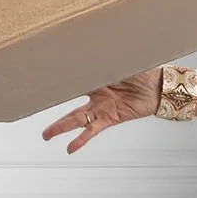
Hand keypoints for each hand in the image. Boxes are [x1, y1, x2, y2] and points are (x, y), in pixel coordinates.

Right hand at [42, 66, 160, 153]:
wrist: (158, 86)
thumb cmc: (141, 70)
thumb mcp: (119, 62)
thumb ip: (103, 62)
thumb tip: (87, 50)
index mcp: (95, 78)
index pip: (72, 82)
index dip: (57, 83)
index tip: (41, 83)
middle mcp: (96, 95)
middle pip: (70, 104)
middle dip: (54, 109)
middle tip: (38, 113)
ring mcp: (102, 108)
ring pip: (76, 119)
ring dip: (61, 128)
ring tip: (47, 135)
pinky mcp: (110, 118)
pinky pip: (93, 130)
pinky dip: (81, 139)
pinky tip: (70, 148)